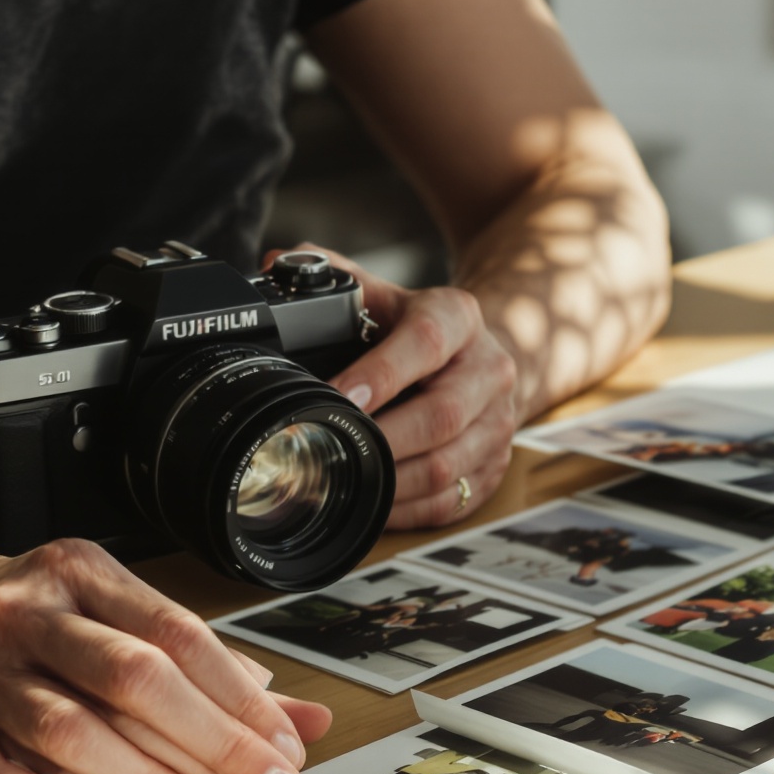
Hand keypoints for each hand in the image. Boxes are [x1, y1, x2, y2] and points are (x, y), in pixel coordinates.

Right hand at [0, 535, 333, 773]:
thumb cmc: (38, 620)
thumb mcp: (119, 614)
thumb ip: (214, 669)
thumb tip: (309, 721)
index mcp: (79, 573)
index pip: (179, 637)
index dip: (243, 701)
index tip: (288, 750)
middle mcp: (23, 615)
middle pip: (133, 680)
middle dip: (214, 742)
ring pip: (68, 731)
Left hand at [267, 245, 518, 529]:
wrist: (484, 357)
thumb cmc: (423, 330)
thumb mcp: (387, 295)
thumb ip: (336, 279)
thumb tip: (275, 264)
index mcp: (458, 318)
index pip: (424, 343)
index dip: (381, 373)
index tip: (339, 395)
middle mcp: (489, 369)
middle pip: (441, 415)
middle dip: (383, 440)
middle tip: (334, 450)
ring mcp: (499, 421)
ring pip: (449, 465)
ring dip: (394, 482)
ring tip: (350, 482)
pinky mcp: (497, 463)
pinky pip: (455, 499)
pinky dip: (411, 510)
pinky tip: (379, 504)